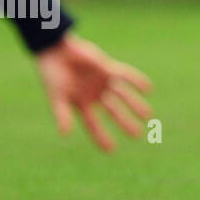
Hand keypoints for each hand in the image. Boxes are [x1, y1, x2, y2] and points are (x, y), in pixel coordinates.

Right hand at [35, 33, 152, 151]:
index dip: (101, 137)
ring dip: (134, 104)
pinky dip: (136, 80)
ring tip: (147, 115)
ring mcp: (101, 81)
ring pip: (121, 95)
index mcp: (81, 104)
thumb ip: (62, 114)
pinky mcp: (106, 67)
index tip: (111, 150)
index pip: (93, 125)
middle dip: (124, 122)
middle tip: (137, 134)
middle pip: (112, 111)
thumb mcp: (56, 96)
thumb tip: (64, 134)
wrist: (54, 49)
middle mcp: (94, 94)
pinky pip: (124, 75)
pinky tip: (148, 89)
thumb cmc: (51, 74)